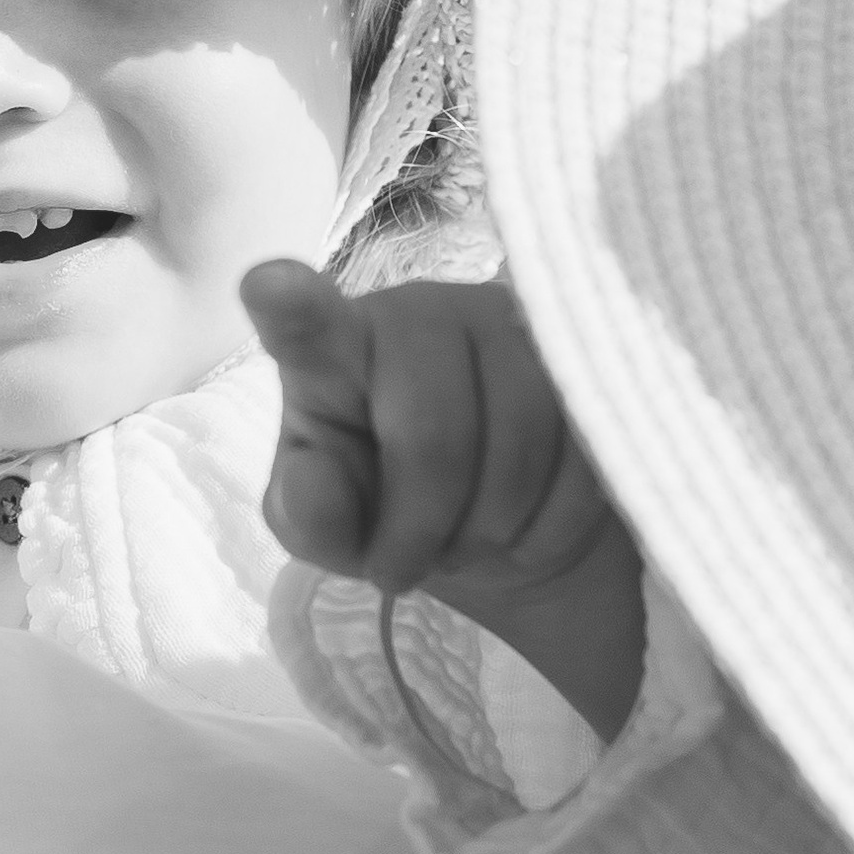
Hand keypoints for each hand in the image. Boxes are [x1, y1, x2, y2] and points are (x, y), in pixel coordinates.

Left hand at [242, 260, 645, 743]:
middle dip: (424, 527)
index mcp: (336, 351)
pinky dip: (551, 525)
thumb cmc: (390, 511)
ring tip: (469, 545)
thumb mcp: (334, 533)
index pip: (310, 325)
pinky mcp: (585, 354)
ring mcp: (510, 322)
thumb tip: (311, 476)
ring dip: (493, 529)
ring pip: (522, 441)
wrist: (499, 526)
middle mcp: (421, 313)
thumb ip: (309, 515)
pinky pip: (585, 454)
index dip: (292, 307)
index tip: (267, 286)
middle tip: (408, 567)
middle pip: (433, 433)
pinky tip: (525, 532)